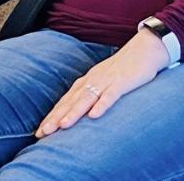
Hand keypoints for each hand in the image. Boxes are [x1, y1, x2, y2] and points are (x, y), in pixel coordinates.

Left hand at [36, 29, 171, 137]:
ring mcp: (105, 81)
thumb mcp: (103, 82)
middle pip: (70, 102)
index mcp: (85, 82)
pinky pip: (110, 95)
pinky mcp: (121, 82)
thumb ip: (91, 95)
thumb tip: (82, 113)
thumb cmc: (123, 69)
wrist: (144, 49)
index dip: (52, 117)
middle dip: (55, 118)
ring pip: (86, 99)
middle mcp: (91, 82)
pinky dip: (102, 104)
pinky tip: (94, 115)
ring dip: (74, 112)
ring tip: (62, 126)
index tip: (39, 132)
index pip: (64, 102)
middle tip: (42, 133)